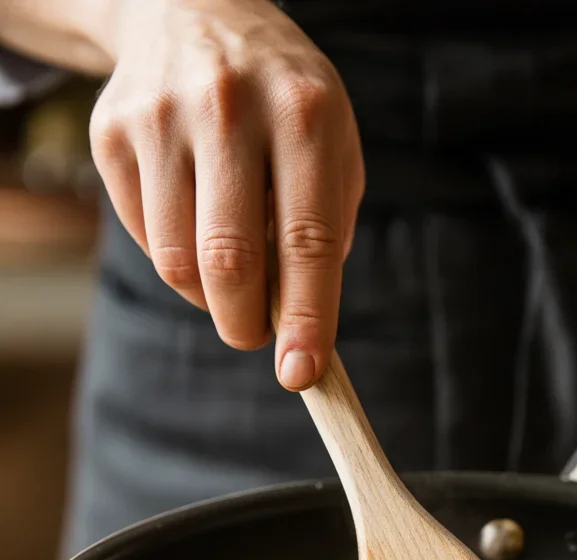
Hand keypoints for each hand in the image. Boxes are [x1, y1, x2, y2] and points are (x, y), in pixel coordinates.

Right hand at [89, 0, 363, 388]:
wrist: (193, 13)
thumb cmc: (282, 103)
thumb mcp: (332, 147)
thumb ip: (325, 229)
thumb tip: (299, 322)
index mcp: (304, 114)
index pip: (307, 240)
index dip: (306, 318)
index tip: (301, 374)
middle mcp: (229, 109)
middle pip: (229, 261)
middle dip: (245, 324)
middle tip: (254, 336)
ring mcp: (161, 117)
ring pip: (178, 263)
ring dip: (208, 296)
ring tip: (229, 273)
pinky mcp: (112, 133)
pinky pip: (146, 239)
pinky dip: (175, 258)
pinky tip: (195, 223)